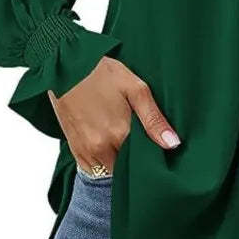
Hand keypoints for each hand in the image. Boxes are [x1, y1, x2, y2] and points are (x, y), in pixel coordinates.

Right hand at [48, 56, 180, 172]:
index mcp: (120, 133)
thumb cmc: (101, 73)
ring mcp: (86, 151)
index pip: (144, 162)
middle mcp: (101, 148)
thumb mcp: (135, 88)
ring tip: (124, 142)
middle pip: (127, 169)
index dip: (152, 157)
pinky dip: (103, 162)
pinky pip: (93, 169)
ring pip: (110, 171)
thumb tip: (173, 144)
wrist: (65, 67)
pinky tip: (109, 145)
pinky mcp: (74, 150)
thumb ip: (154, 119)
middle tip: (140, 143)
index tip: (156, 150)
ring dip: (119, 163)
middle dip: (135, 162)